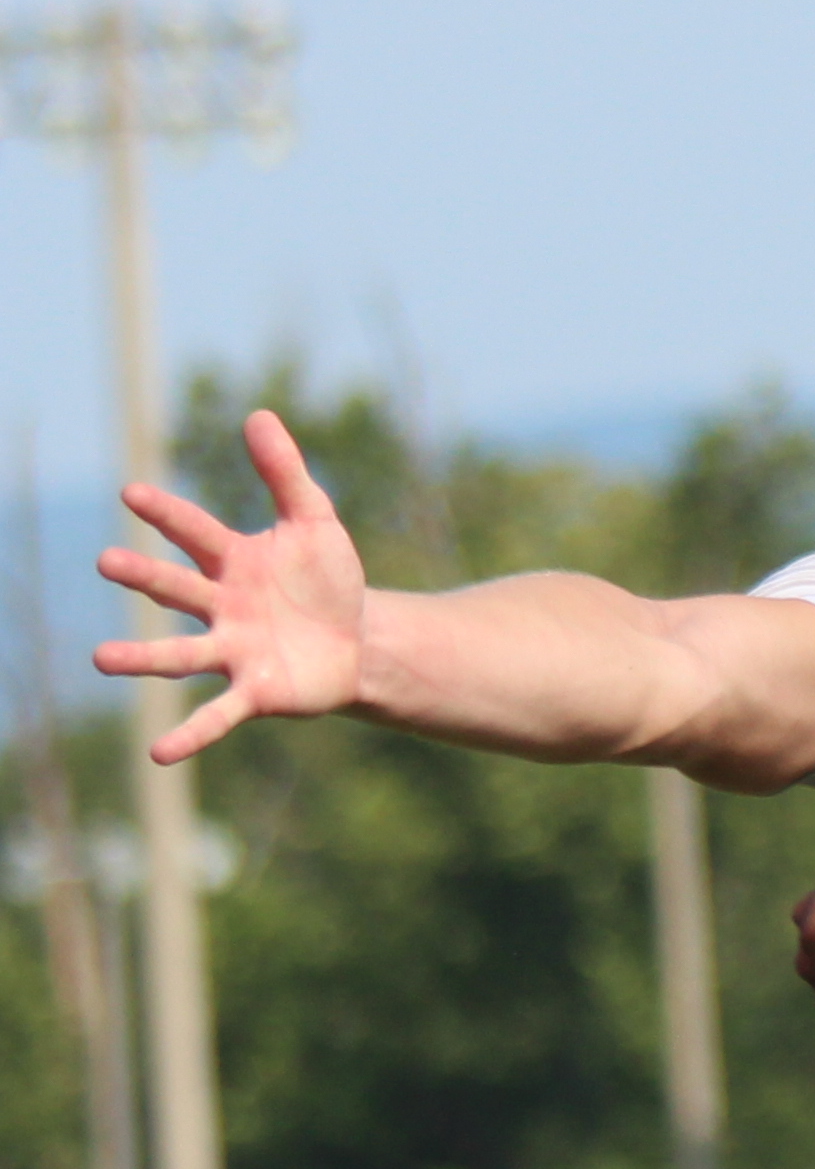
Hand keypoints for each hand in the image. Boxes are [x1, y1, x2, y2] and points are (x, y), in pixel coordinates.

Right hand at [94, 412, 365, 761]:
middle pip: (177, 590)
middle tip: (106, 562)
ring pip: (180, 656)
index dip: (168, 514)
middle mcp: (221, 607)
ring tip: (101, 658)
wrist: (358, 640)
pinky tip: (159, 755)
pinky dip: (191, 734)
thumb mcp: (314, 521)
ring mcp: (233, 651)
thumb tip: (258, 413)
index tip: (133, 492)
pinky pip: (216, 715)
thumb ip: (285, 473)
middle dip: (145, 576)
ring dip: (143, 658)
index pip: (195, 533)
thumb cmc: (326, 579)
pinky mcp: (255, 691)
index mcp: (233, 562)